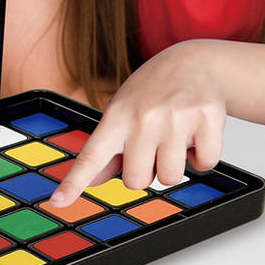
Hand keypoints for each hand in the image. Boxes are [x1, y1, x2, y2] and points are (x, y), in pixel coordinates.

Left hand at [48, 41, 225, 207]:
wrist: (192, 63)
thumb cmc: (151, 93)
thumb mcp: (121, 113)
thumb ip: (108, 149)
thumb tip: (92, 182)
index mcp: (116, 118)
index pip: (90, 157)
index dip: (73, 182)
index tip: (57, 201)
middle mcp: (143, 118)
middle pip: (137, 181)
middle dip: (146, 171)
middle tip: (152, 146)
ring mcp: (175, 119)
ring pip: (171, 177)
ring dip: (174, 165)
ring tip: (174, 138)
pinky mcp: (207, 119)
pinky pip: (205, 164)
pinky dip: (202, 156)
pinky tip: (195, 134)